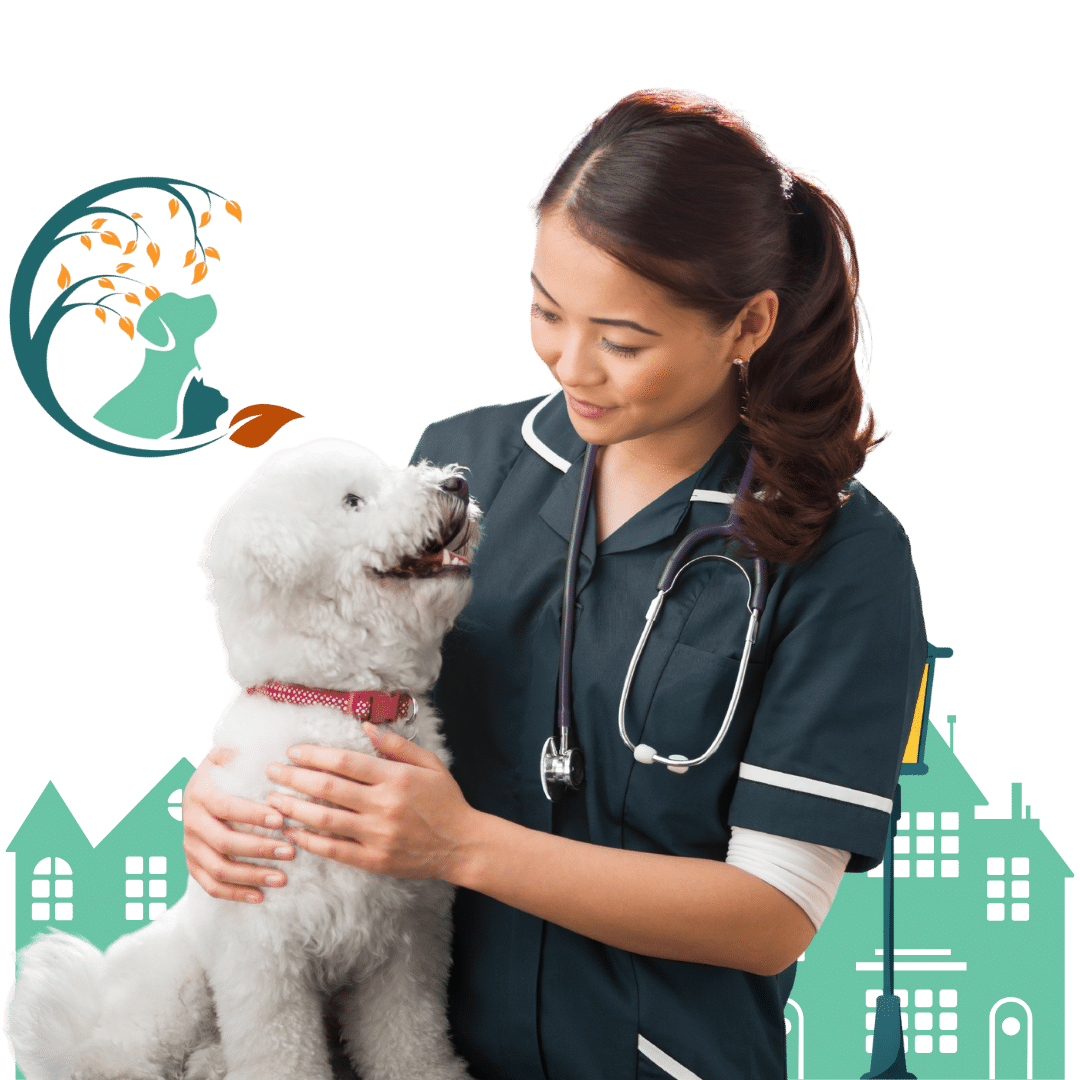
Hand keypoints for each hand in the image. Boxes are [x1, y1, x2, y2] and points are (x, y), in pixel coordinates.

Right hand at [182, 747, 295, 903]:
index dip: (253, 815)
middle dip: (260, 849)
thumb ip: (243, 753)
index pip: (227, 807)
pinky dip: (235, 893)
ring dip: (251, 876)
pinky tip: (260, 897)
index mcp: (201, 793)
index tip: (281, 820)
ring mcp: (190, 846)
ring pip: (218, 869)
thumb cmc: (225, 769)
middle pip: (224, 842)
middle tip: (291, 852)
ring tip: (282, 878)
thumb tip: (269, 757)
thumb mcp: (229, 754)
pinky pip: (211, 886)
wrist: (200, 785)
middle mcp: (191, 821)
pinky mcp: (193, 864)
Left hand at [265, 722, 477, 881]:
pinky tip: (292, 831)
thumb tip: (366, 726)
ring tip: (273, 800)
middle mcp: (383, 805)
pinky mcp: (374, 860)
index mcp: (396, 778)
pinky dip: (309, 841)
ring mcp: (377, 835)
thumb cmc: (446, 801)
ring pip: (324, 820)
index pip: (345, 762)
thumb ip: (396, 745)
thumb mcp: (429, 764)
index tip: (293, 752)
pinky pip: (333, 850)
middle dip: (293, 778)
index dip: (314, 755)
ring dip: (293, 808)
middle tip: (272, 771)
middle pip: (327, 788)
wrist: (462, 846)